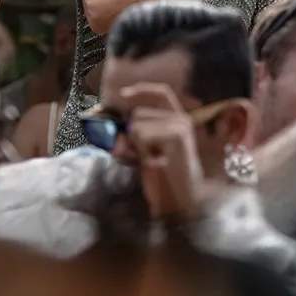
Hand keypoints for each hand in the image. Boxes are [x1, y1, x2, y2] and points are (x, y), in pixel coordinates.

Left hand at [121, 83, 206, 221]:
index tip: (122, 95)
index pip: (161, 93)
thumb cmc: (162, 180)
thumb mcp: (144, 153)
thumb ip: (130, 138)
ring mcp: (180, 126)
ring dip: (135, 145)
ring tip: (150, 161)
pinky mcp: (177, 136)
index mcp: (178, 120)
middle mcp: (182, 119)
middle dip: (130, 134)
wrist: (180, 204)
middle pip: (138, 113)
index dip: (141, 90)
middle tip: (140, 157)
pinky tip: (154, 163)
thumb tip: (113, 131)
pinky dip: (140, 150)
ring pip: (137, 124)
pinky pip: (141, 134)